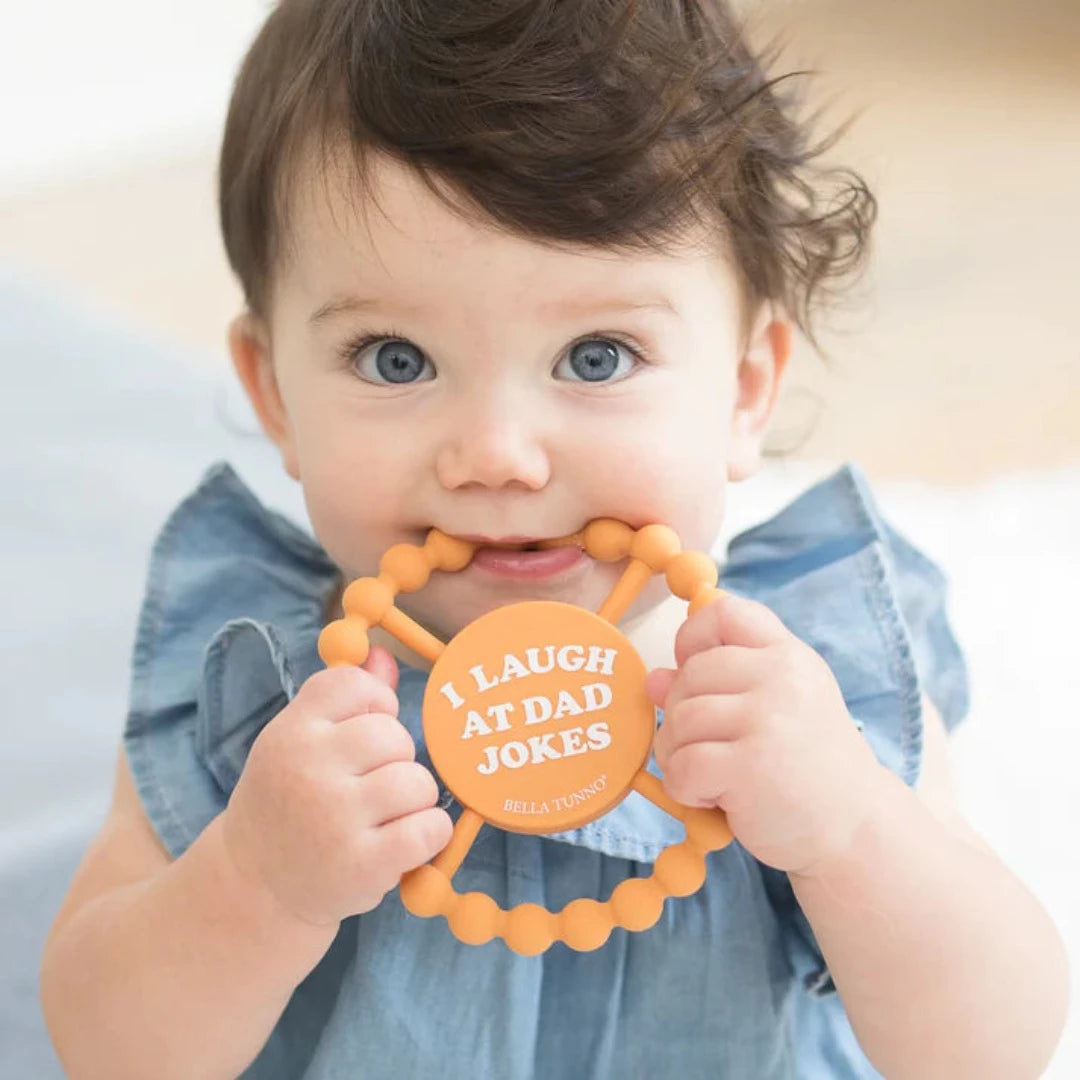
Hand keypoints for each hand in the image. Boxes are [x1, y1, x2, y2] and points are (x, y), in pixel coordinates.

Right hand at [221, 646, 453, 926]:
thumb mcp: (299, 742)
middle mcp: (309, 769)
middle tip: (372, 784)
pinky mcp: (361, 865)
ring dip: (414, 799)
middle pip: (394, 735)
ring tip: (386, 816)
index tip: (363, 735)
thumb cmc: (288, 800)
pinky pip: (430, 828)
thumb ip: (343, 699)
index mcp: (291, 731)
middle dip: (397, 758)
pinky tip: (405, 840)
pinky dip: (431, 833)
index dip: (376, 706)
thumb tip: (382, 655)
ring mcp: (335, 819)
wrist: (254, 886)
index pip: (357, 685)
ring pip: (418, 781)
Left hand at [646, 591, 884, 875]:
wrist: (855, 829)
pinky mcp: (749, 766)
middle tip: (708, 748)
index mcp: (788, 655)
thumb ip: (719, 687)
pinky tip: (714, 799)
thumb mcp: (776, 709)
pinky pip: (682, 765)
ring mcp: (766, 719)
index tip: (695, 672)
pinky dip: (685, 788)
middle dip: (682, 715)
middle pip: (690, 674)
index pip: (723, 613)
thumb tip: (653, 679)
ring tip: (711, 778)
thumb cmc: (807, 766)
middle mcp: (780, 678)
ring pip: (680, 721)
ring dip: (679, 756)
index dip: (693, 638)